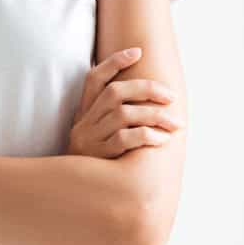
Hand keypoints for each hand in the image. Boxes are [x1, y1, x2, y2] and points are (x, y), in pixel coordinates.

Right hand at [65, 47, 184, 158]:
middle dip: (147, 90)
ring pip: (124, 115)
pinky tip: (162, 140)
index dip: (114, 62)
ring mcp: (90, 139)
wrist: (68, 193)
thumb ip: (108, 120)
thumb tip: (144, 104)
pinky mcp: (99, 157)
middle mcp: (85, 122)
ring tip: (175, 123)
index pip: (94, 79)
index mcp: (83, 113)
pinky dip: (146, 136)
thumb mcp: (92, 138)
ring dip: (154, 115)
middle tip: (171, 97)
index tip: (137, 51)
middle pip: (115, 93)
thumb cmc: (89, 164)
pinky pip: (124, 140)